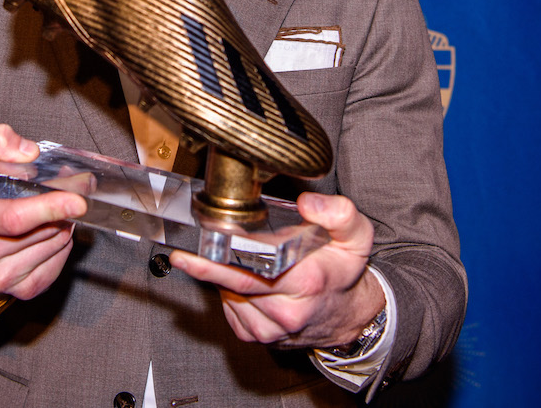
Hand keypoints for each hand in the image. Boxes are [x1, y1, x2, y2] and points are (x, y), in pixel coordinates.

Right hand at [0, 124, 87, 300]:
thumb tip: (29, 152)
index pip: (13, 218)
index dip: (48, 208)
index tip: (77, 199)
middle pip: (39, 231)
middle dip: (62, 209)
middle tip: (74, 191)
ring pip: (53, 245)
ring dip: (63, 224)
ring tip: (53, 210)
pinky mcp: (20, 289)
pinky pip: (57, 262)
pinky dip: (62, 243)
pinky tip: (49, 230)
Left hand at [169, 192, 384, 348]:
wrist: (349, 315)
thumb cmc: (343, 272)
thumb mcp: (355, 236)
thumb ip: (337, 213)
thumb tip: (307, 202)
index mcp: (306, 282)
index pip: (251, 272)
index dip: (217, 262)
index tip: (190, 254)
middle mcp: (287, 312)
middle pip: (234, 285)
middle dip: (209, 268)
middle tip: (185, 255)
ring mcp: (271, 330)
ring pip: (229, 298)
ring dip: (224, 279)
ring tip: (240, 262)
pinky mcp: (258, 338)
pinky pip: (230, 311)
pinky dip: (229, 295)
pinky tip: (245, 281)